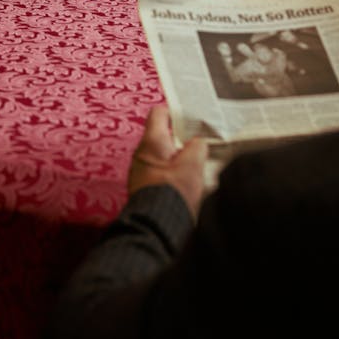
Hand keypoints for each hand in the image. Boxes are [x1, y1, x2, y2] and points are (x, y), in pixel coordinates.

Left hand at [128, 104, 206, 219]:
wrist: (157, 227)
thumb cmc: (172, 193)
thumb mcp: (193, 164)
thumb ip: (197, 146)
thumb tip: (197, 143)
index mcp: (151, 142)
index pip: (159, 113)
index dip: (175, 112)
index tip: (189, 117)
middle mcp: (141, 154)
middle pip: (161, 136)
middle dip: (180, 140)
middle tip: (197, 145)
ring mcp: (140, 172)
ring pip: (161, 157)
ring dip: (177, 160)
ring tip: (195, 168)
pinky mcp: (143, 188)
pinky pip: (159, 173)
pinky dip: (171, 174)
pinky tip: (185, 184)